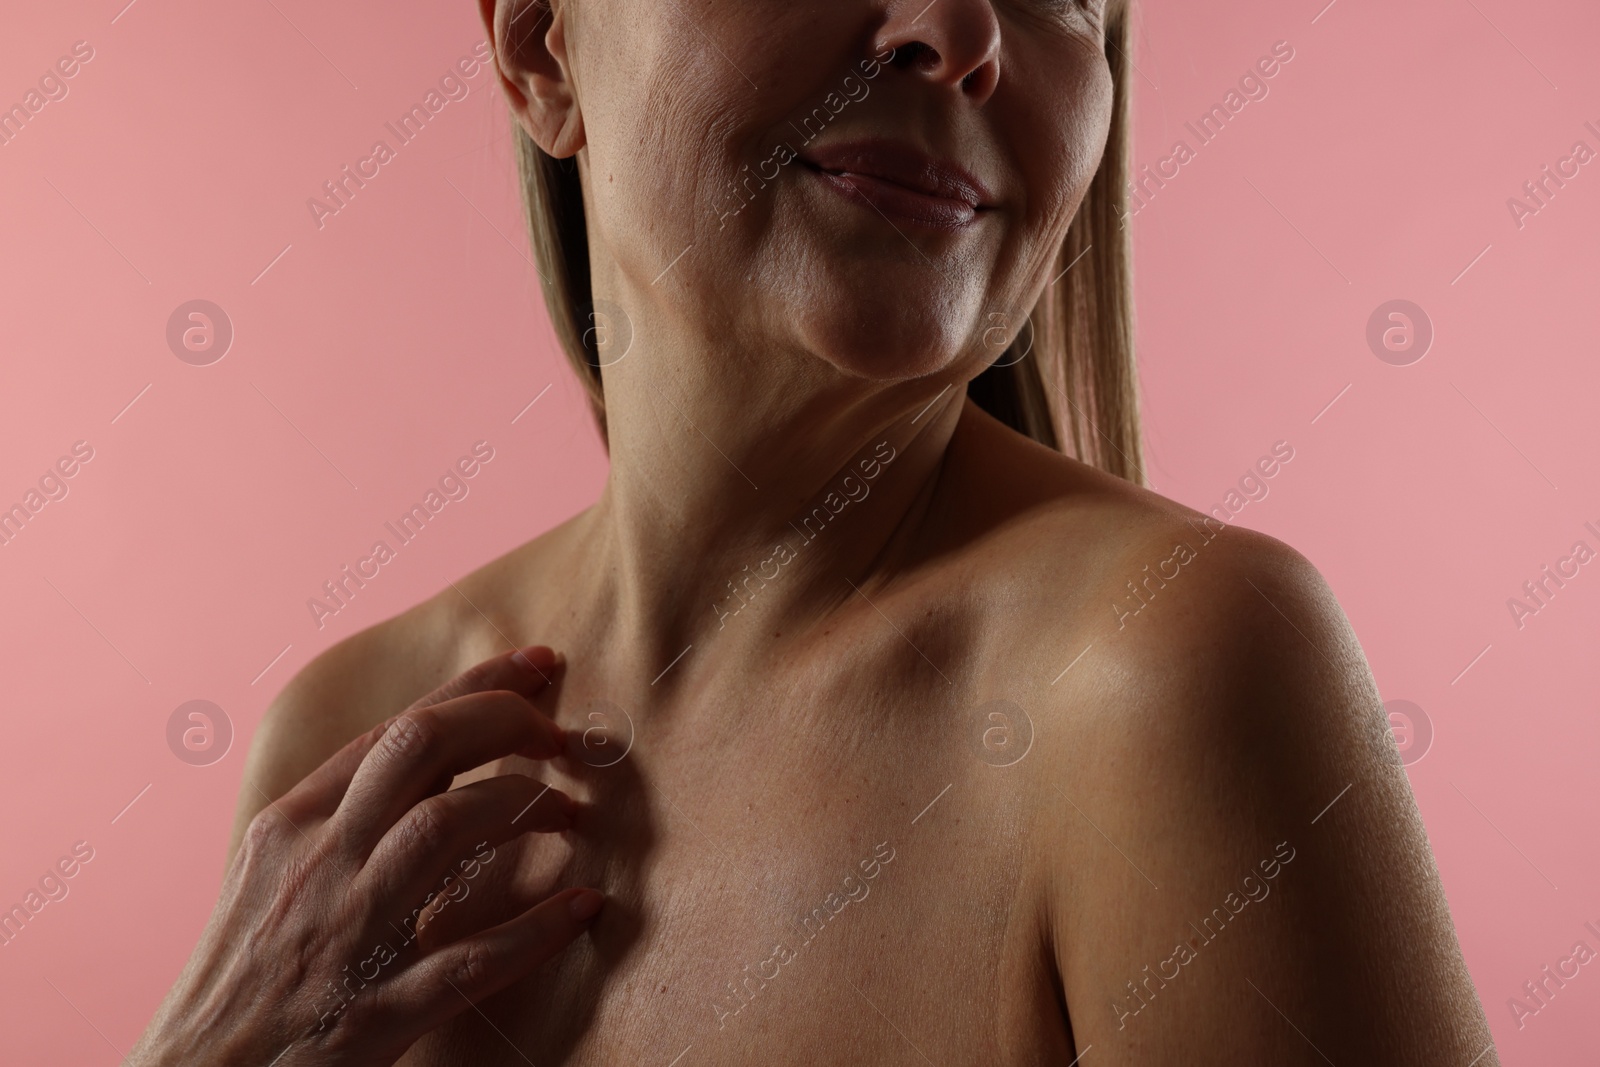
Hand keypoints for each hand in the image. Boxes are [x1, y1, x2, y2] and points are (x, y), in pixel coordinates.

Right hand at [128, 645, 598, 1066]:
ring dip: (524, 806)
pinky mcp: (372, 1013)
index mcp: (293, 825)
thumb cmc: (244, 973)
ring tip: (570, 811)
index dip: (475, 687)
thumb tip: (437, 762)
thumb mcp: (277, 873)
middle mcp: (319, 864)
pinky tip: (582, 905)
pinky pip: (468, 959)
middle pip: (421, 749)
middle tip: (559, 733)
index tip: (536, 665)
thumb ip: (347, 816)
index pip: (395, 727)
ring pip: (445, 828)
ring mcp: (346, 935)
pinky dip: (535, 929)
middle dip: (503, 721)